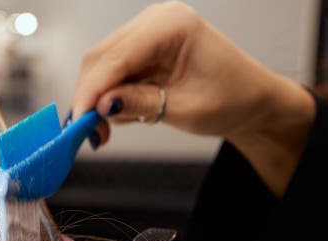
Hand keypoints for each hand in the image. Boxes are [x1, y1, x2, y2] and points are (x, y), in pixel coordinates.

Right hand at [71, 1, 314, 196]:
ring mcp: (146, 32)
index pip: (117, 57)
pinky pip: (111, 71)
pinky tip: (124, 113)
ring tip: (110, 129)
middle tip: (89, 133)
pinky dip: (109, 96)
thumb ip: (141, 103)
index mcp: (173, 25)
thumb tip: (101, 106)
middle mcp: (156, 20)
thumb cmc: (231, 99)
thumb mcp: (186, 109)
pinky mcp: (141, 48)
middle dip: (90, 97)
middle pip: (100, 58)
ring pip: (100, 66)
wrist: (250, 100)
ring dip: (98, 99)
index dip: (92, 91)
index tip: (77, 120)